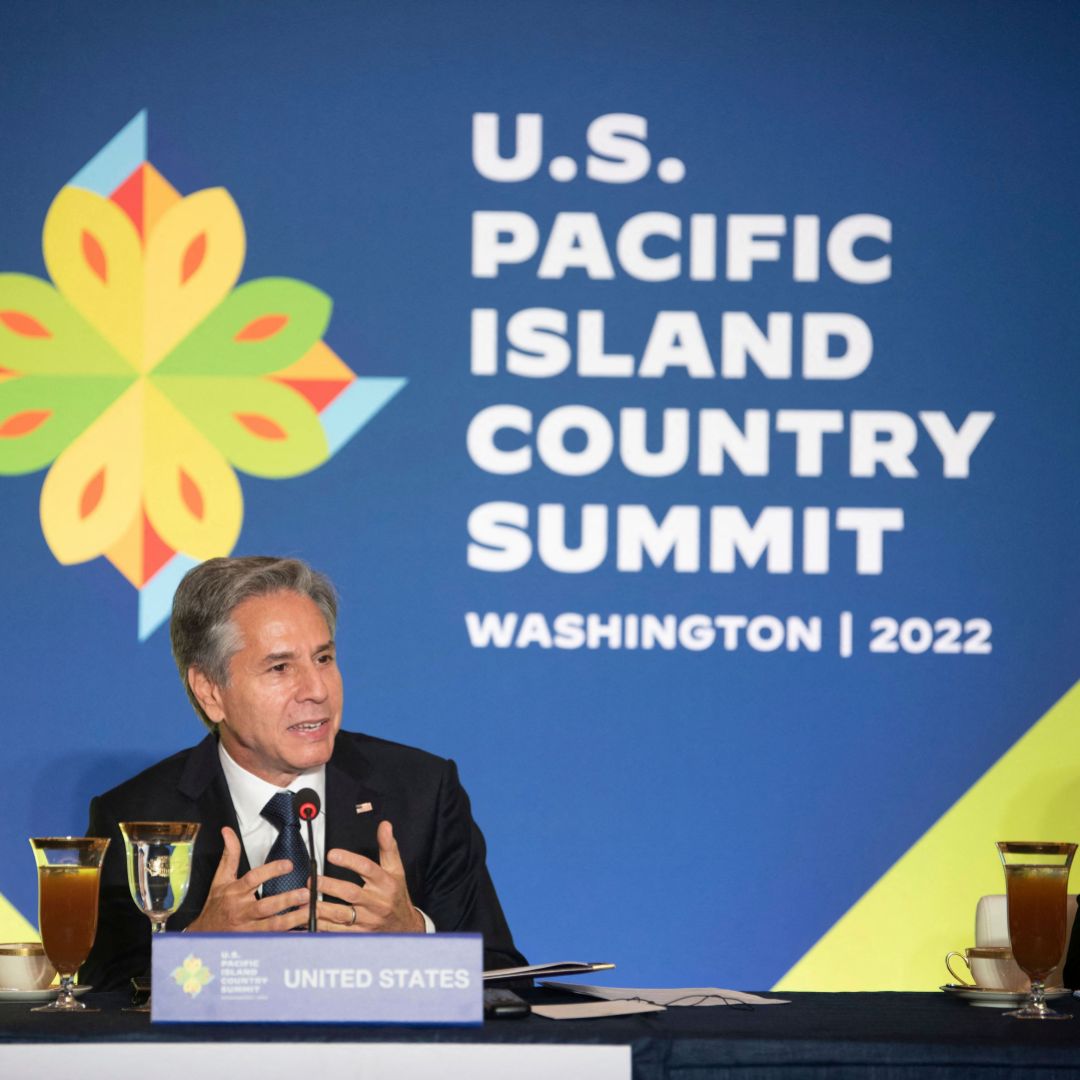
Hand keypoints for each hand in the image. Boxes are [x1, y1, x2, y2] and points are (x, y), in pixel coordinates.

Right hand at [186, 827, 310, 932]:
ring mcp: (248, 929)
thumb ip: (229, 855)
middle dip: (286, 900)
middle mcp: (241, 911)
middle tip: (306, 893)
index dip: (271, 871)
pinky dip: (288, 936)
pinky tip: (303, 930)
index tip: (289, 864)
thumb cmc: (216, 906)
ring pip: (272, 926)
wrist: (204, 935)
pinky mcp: (254, 941)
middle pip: (265, 906)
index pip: (253, 879)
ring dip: (292, 919)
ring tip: (309, 911)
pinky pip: (273, 940)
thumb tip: (228, 832)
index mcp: (235, 893)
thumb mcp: (220, 879)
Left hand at [316, 820, 423, 932]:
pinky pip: (336, 931)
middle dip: (329, 886)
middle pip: (351, 893)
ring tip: (304, 900)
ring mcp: (367, 920)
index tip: (332, 853)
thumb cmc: (396, 895)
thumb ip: (388, 847)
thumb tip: (384, 826)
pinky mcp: (358, 934)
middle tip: (312, 879)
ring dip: (320, 908)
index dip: (349, 861)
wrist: (404, 927)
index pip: (367, 869)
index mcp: (385, 883)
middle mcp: (376, 902)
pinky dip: (320, 926)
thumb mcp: (397, 869)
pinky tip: (307, 919)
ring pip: (341, 915)